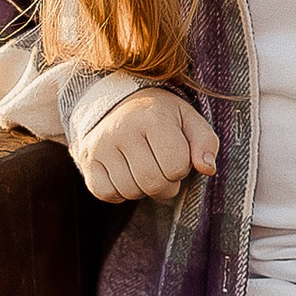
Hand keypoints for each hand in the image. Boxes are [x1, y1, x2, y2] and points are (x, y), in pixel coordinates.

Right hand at [79, 87, 218, 208]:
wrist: (116, 102)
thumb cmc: (160, 114)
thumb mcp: (188, 118)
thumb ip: (205, 142)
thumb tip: (208, 169)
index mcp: (153, 117)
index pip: (176, 166)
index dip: (182, 167)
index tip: (177, 154)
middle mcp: (123, 130)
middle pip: (154, 183)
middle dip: (166, 184)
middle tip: (163, 168)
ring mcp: (101, 146)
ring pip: (131, 192)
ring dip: (144, 189)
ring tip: (145, 167)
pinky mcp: (87, 161)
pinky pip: (107, 194)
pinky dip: (121, 192)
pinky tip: (126, 174)